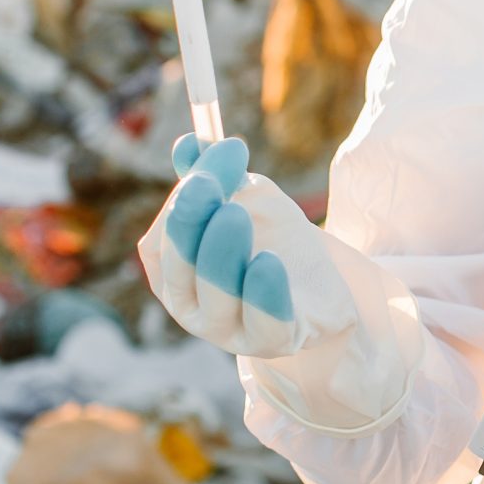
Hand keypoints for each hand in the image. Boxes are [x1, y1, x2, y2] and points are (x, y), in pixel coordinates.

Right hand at [143, 135, 343, 357]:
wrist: (323, 286)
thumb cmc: (273, 241)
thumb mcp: (248, 200)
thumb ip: (219, 174)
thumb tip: (191, 141)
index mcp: (174, 272)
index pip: (160, 242)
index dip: (179, 204)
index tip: (207, 166)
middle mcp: (191, 306)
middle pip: (181, 268)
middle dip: (192, 224)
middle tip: (209, 184)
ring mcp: (228, 331)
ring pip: (216, 296)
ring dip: (222, 254)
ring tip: (237, 214)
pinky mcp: (271, 343)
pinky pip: (264, 323)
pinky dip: (263, 293)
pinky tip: (268, 262)